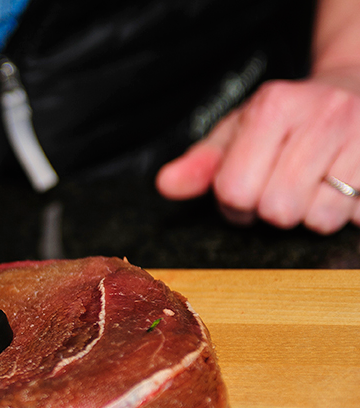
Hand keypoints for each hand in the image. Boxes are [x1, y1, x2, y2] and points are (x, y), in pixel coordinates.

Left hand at [156, 72, 359, 233]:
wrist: (354, 89)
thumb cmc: (286, 119)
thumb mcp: (237, 133)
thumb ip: (201, 163)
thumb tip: (167, 185)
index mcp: (273, 107)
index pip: (235, 189)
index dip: (233, 203)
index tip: (244, 189)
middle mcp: (321, 115)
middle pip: (277, 209)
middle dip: (272, 210)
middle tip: (280, 188)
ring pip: (320, 217)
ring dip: (311, 214)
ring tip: (313, 185)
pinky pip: (356, 216)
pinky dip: (345, 212)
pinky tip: (340, 185)